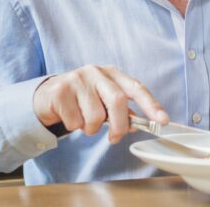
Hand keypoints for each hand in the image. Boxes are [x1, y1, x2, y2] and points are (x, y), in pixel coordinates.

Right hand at [33, 65, 168, 142]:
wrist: (47, 96)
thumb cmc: (81, 99)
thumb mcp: (103, 100)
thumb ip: (121, 110)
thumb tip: (137, 124)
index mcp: (112, 73)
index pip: (136, 87)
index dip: (151, 104)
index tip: (162, 121)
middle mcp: (96, 71)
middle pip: (118, 101)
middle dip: (120, 125)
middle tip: (115, 138)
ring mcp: (77, 79)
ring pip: (95, 116)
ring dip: (92, 128)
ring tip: (84, 122)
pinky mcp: (61, 91)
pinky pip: (76, 121)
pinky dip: (75, 127)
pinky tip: (70, 117)